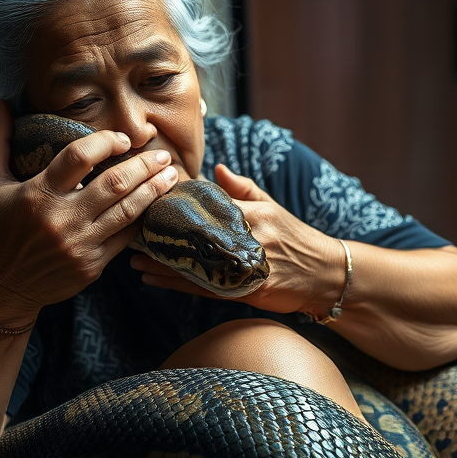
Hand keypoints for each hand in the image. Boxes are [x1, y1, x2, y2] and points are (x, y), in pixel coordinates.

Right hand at [0, 100, 179, 327]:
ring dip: (153, 191)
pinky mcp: (92, 265)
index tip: (121, 139)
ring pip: (127, 212)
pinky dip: (141, 220)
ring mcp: (80, 244)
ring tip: (170, 175)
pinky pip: (125, 238)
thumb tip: (3, 104)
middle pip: (115, 184)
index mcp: (38, 194)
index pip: (79, 157)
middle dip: (144, 165)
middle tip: (162, 154)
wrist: (2, 288)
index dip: (105, 142)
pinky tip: (154, 206)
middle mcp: (62, 219)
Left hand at [131, 164, 346, 315]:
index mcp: (249, 213)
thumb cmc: (296, 238)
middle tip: (132, 229)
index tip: (148, 200)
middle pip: (194, 234)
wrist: (324, 274)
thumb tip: (215, 167)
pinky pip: (203, 286)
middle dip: (162, 234)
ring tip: (132, 257)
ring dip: (161, 261)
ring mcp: (244, 265)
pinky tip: (152, 279)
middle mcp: (245, 237)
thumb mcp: (272, 206)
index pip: (206, 205)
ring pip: (194, 262)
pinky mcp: (244, 290)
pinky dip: (175, 283)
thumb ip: (243, 188)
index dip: (176, 205)